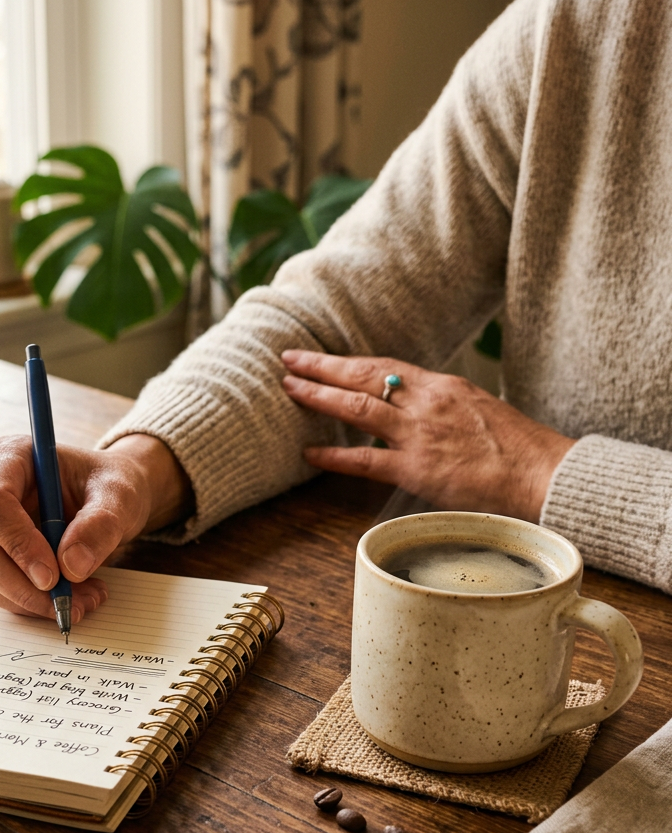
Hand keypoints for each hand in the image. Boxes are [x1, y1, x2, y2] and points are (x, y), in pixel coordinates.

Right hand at [0, 433, 191, 620]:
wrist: (106, 499)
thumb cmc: (108, 486)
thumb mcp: (119, 495)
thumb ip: (101, 523)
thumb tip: (72, 566)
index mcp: (8, 456)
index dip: (16, 542)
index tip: (52, 576)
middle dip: (24, 585)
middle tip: (73, 602)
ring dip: (33, 601)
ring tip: (86, 599)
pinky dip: (33, 604)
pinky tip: (74, 597)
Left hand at [281, 350, 574, 521]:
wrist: (544, 475)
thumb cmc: (518, 448)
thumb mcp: (478, 410)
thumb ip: (441, 406)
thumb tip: (412, 406)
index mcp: (443, 386)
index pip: (384, 366)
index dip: (347, 361)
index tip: (319, 357)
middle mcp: (427, 403)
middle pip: (363, 377)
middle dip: (322, 368)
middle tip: (288, 361)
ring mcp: (420, 435)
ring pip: (357, 409)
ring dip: (319, 397)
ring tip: (289, 390)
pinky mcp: (417, 469)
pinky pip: (364, 461)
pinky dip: (333, 457)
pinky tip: (309, 453)